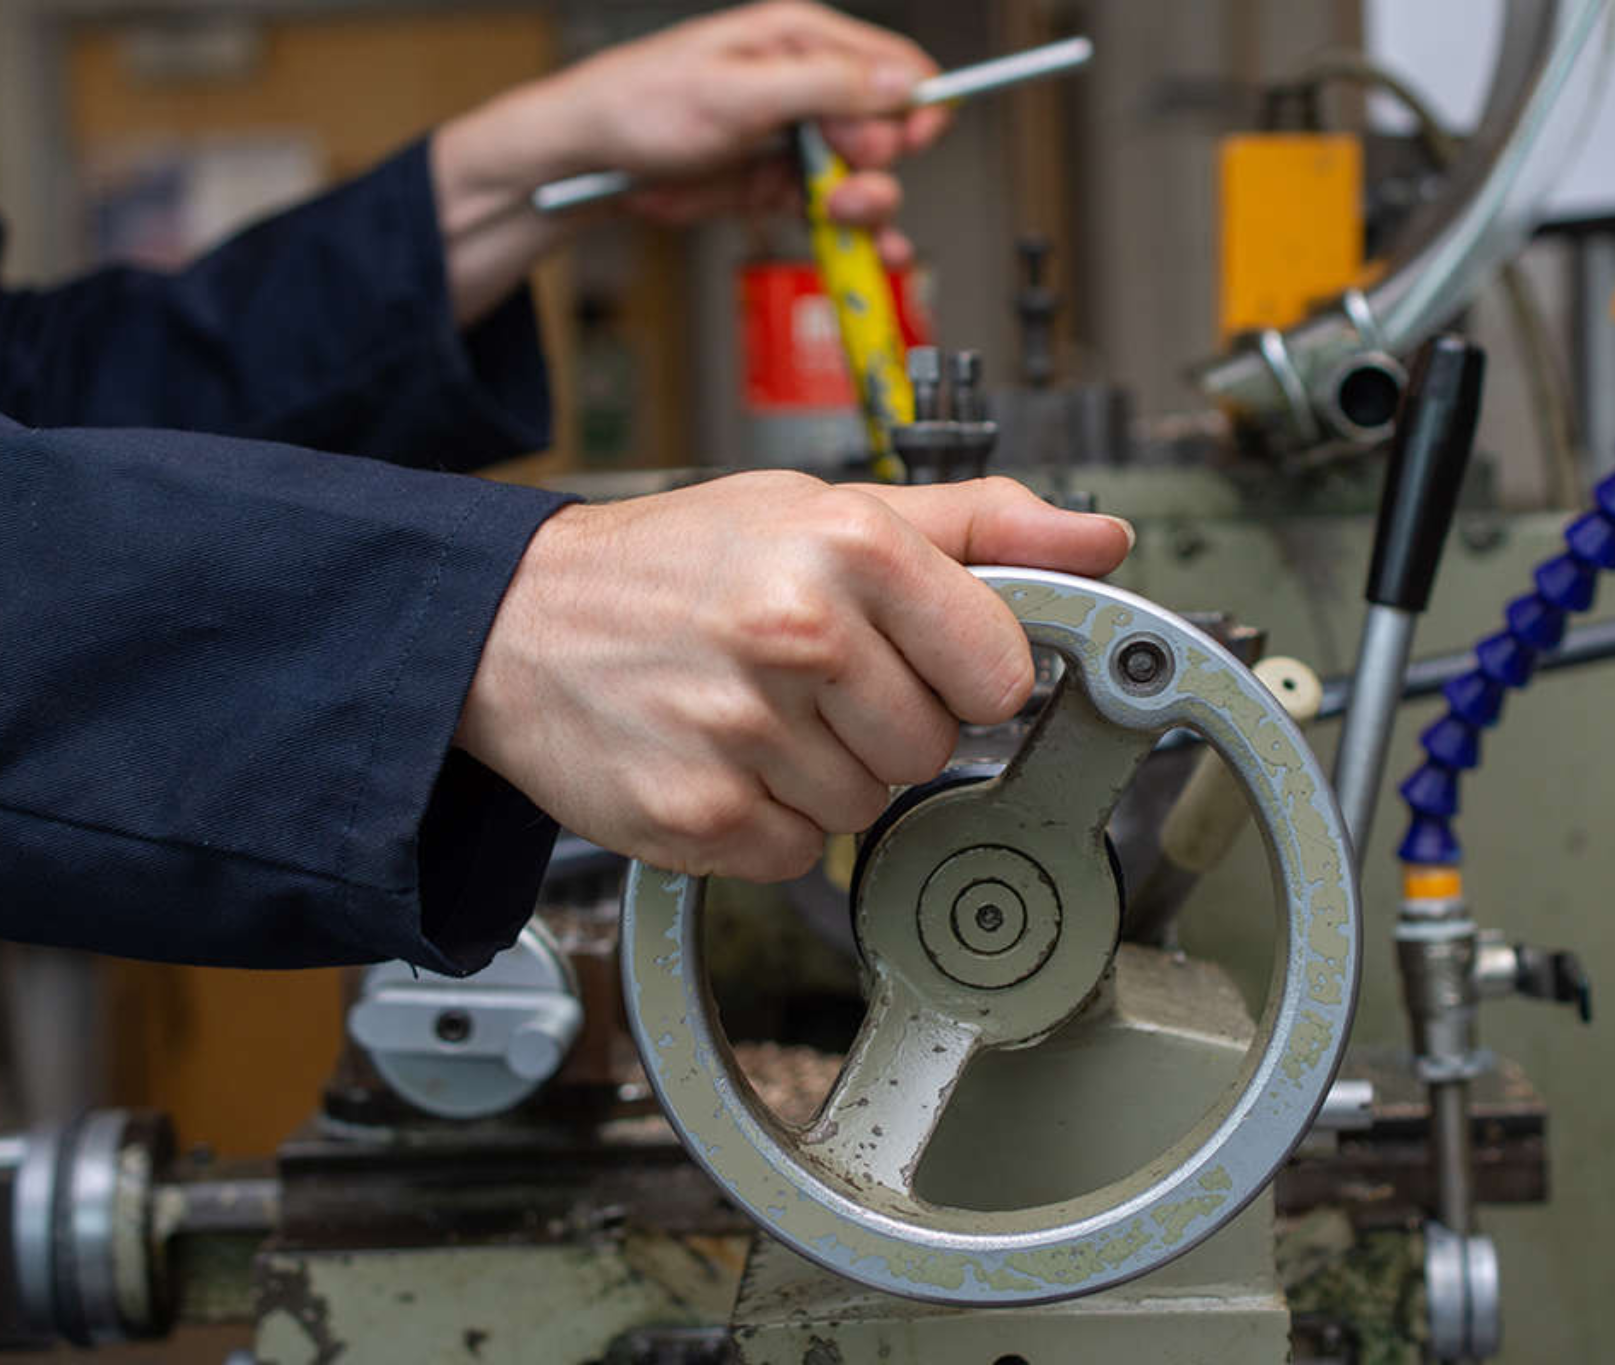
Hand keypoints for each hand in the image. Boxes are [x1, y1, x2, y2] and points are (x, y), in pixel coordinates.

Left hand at [433, 2, 944, 322]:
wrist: (592, 163)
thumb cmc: (640, 104)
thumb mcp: (737, 91)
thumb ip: (824, 86)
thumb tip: (898, 82)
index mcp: (801, 40)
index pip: (895, 68)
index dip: (912, 109)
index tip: (901, 144)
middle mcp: (808, 86)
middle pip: (890, 130)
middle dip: (878, 163)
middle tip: (842, 183)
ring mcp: (798, 140)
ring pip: (871, 177)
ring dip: (867, 205)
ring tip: (835, 213)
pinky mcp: (784, 185)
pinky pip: (840, 214)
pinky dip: (857, 237)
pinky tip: (870, 253)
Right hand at [455, 475, 1133, 881]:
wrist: (512, 624)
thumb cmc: (679, 562)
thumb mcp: (826, 508)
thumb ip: (980, 525)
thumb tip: (1101, 540)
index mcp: (848, 547)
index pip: (1001, 669)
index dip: (963, 669)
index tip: (915, 652)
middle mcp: (798, 634)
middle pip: (936, 744)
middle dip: (887, 720)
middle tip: (809, 675)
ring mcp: (745, 733)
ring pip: (870, 806)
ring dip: (826, 772)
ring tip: (754, 710)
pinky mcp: (700, 817)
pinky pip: (800, 855)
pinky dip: (769, 822)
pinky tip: (722, 759)